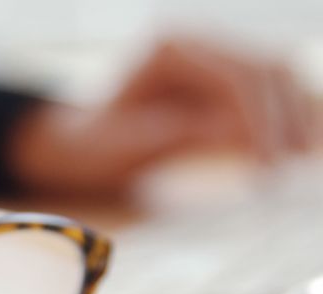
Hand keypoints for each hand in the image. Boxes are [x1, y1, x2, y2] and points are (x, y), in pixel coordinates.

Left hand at [9, 36, 319, 197]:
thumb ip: (184, 135)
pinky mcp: (226, 76)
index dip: (261, 119)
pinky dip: (287, 118)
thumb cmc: (96, 147)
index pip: (235, 76)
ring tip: (298, 161)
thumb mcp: (131, 146)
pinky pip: (271, 91)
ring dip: (295, 117)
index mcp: (169, 47)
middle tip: (288, 168)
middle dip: (285, 119)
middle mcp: (197, 40)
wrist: (81, 146)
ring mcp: (215, 54)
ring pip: (277, 77)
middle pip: (266, 70)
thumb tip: (243, 134)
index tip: (269, 162)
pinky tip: (294, 150)